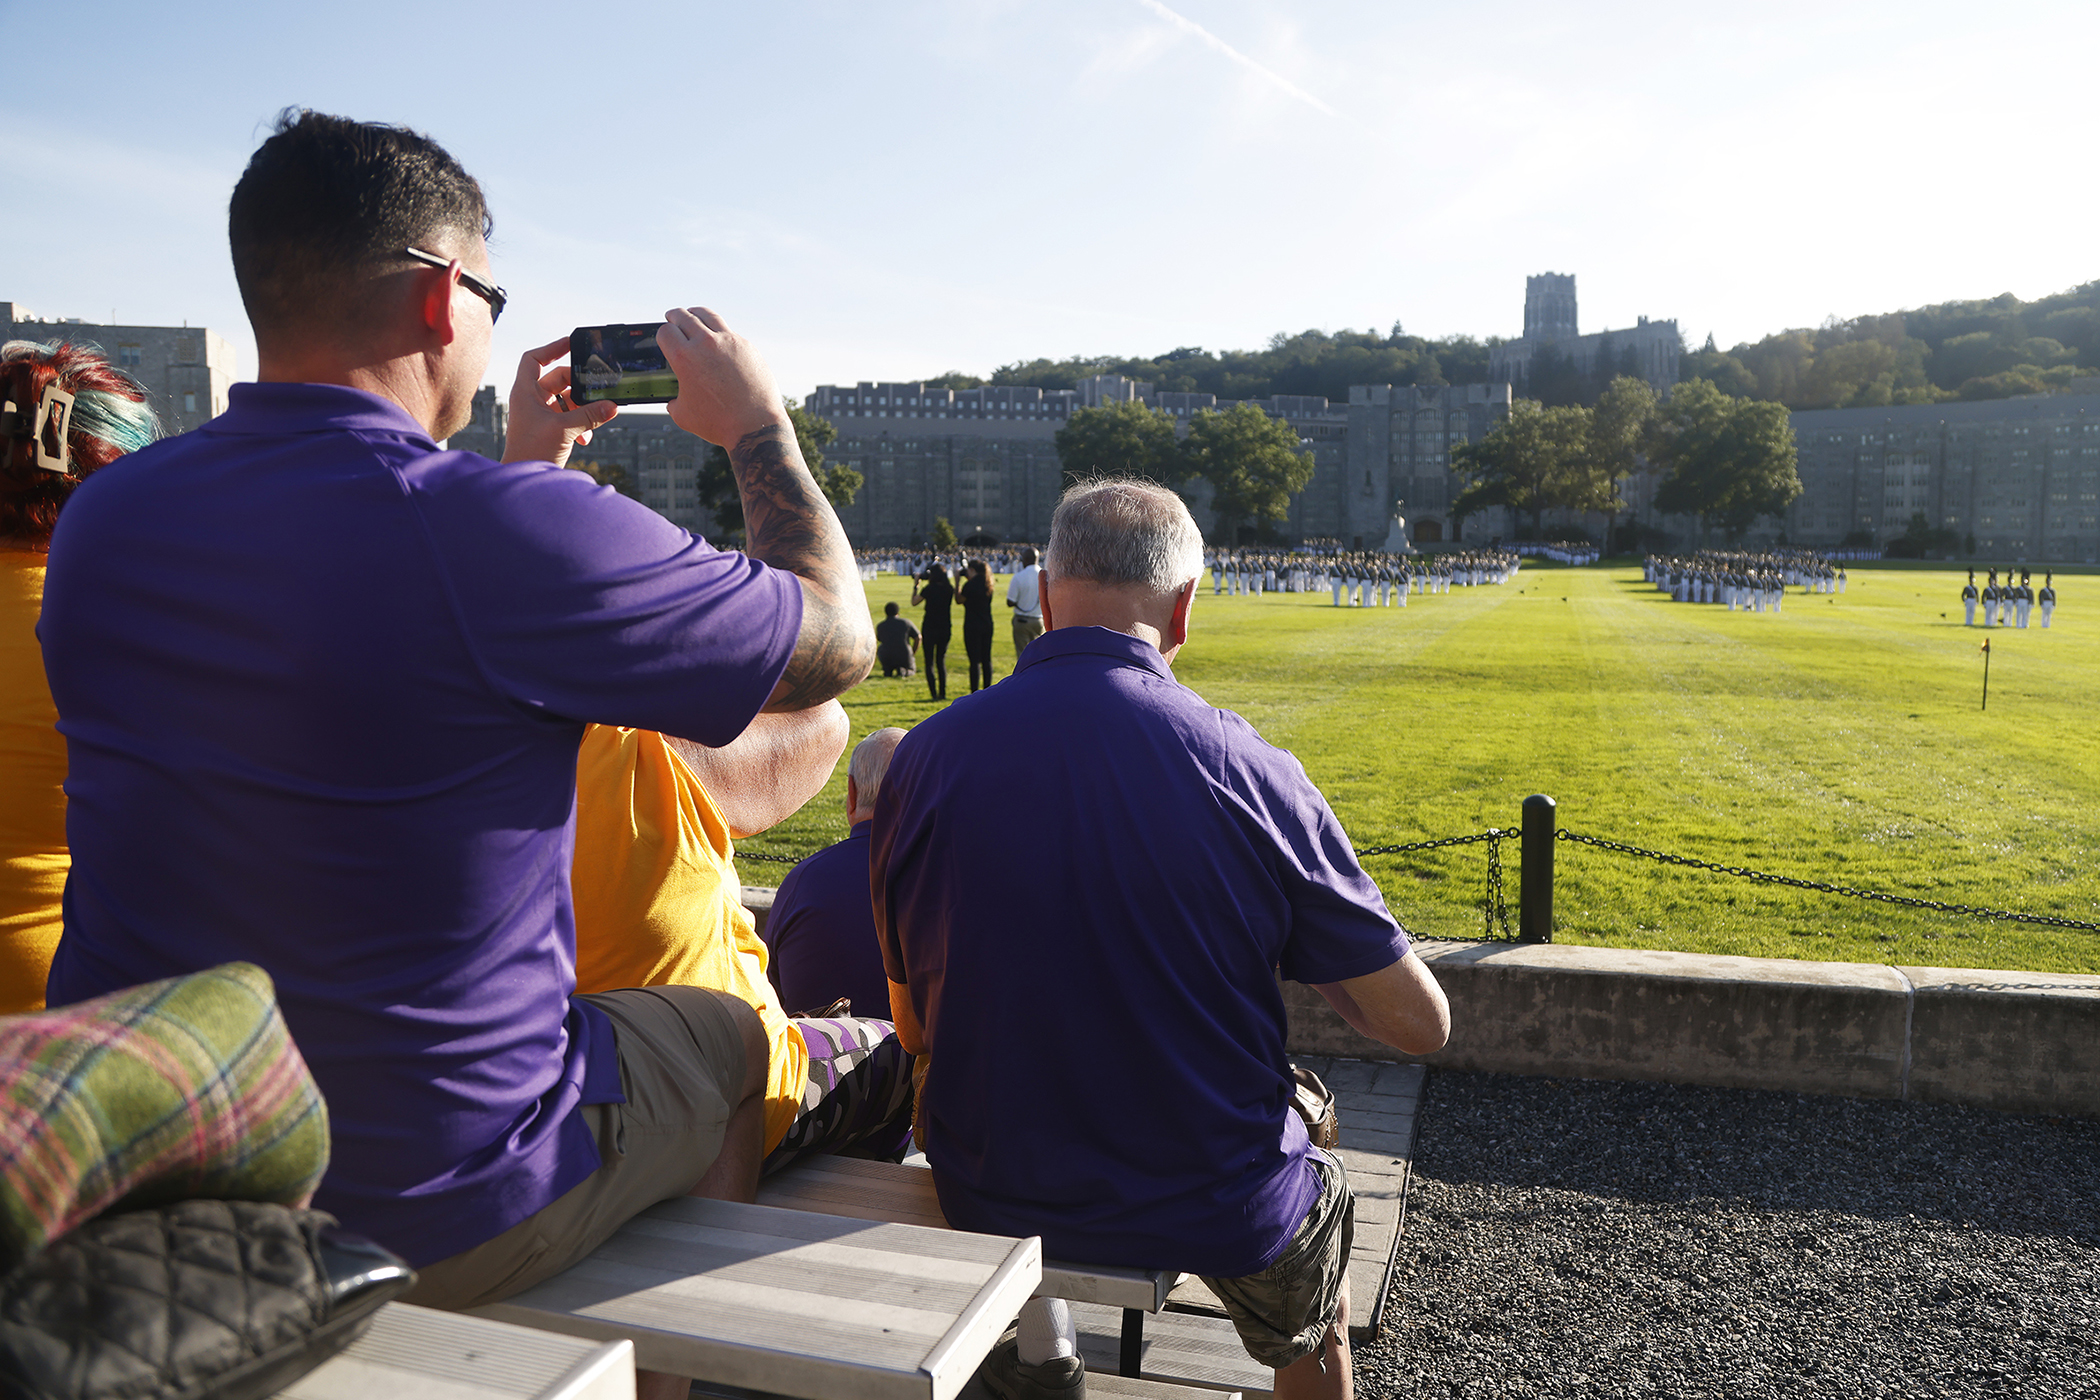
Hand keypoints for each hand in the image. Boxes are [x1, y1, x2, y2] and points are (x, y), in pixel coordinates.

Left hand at [503, 337, 616, 466]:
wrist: (526, 484)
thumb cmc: (531, 453)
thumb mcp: (565, 430)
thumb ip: (590, 415)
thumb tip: (611, 405)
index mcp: (525, 392)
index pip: (534, 359)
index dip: (551, 348)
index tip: (572, 343)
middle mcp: (531, 400)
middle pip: (557, 379)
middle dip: (578, 387)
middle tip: (596, 390)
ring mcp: (539, 415)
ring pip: (566, 400)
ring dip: (582, 409)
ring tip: (592, 421)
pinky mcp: (549, 429)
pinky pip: (568, 417)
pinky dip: (580, 423)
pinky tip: (586, 437)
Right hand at [658, 307, 788, 446]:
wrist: (755, 425)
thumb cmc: (719, 423)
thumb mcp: (683, 415)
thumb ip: (673, 400)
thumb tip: (673, 398)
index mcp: (684, 357)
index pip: (665, 331)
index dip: (662, 334)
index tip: (664, 336)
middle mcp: (705, 343)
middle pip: (684, 317)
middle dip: (674, 316)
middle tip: (672, 317)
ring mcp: (729, 341)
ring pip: (708, 316)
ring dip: (696, 313)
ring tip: (693, 314)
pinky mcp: (747, 346)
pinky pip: (729, 333)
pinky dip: (720, 333)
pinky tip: (718, 340)